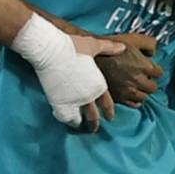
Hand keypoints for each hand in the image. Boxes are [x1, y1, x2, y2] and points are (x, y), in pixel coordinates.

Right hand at [12, 13, 124, 131]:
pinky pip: (66, 118)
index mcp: (99, 85)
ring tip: (80, 127)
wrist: (52, 51)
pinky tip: (67, 122)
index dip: (108, 113)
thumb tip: (122, 47)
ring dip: (81, 124)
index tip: (109, 118)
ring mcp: (74, 102)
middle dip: (94, 124)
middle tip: (94, 128)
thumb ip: (109, 48)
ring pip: (80, 120)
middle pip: (94, 116)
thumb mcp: (94, 45)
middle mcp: (89, 96)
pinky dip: (67, 121)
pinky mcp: (59, 103)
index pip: (107, 104)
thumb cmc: (73, 46)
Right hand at [96, 32, 163, 106]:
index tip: (150, 68)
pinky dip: (135, 100)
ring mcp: (128, 91)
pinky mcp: (119, 98)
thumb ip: (149, 44)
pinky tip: (131, 93)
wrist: (92, 58)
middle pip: (153, 87)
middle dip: (149, 82)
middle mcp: (138, 80)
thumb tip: (154, 52)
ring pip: (144, 97)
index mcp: (143, 66)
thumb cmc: (112, 48)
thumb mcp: (133, 38)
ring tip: (136, 85)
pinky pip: (134, 104)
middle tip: (143, 77)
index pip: (159, 73)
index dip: (155, 70)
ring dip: (142, 91)